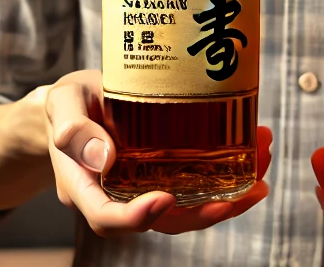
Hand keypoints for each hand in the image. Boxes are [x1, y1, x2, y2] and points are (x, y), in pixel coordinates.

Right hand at [45, 69, 271, 235]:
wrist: (78, 103)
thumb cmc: (68, 104)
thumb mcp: (63, 104)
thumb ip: (73, 128)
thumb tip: (103, 157)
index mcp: (85, 188)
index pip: (108, 217)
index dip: (136, 217)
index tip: (165, 199)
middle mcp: (119, 197)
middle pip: (160, 221)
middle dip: (203, 212)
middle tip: (239, 196)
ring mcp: (144, 189)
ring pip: (187, 206)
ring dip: (227, 196)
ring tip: (260, 175)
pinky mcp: (165, 173)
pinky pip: (196, 184)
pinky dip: (228, 176)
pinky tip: (253, 155)